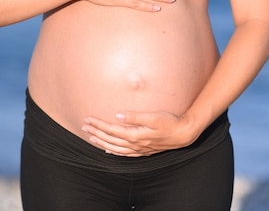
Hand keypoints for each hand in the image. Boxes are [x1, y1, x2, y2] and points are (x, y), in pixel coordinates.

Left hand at [81, 111, 199, 156]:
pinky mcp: (143, 150)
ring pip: (115, 148)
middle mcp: (135, 144)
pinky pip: (124, 154)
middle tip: (83, 126)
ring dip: (101, 142)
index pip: (111, 130)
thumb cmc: (170, 122)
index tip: (88, 119)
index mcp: (135, 135)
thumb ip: (135, 117)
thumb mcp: (154, 116)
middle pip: (110, 139)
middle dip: (95, 132)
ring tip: (91, 136)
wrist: (184, 134)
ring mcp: (139, 149)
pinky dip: (114, 152)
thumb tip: (117, 115)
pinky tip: (108, 150)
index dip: (98, 125)